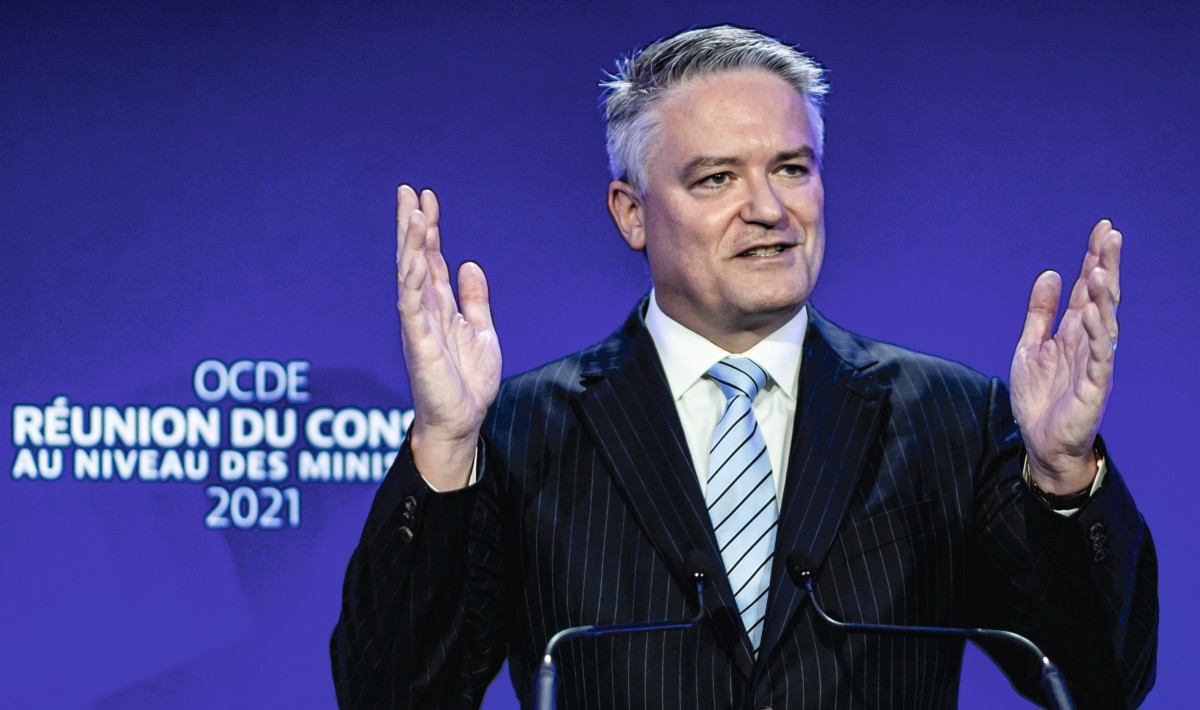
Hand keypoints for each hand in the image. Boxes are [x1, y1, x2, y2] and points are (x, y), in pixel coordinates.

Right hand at [396, 185, 500, 489]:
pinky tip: (413, 259)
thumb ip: (474, 299)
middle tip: (407, 191)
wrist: (462, 421)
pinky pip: (412, 308)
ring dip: (409, 245)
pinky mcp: (420, 344)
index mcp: (440, 305)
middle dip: (411, 225)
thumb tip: (469, 264)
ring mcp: (419, 325)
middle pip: (414, 258)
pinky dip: (411, 282)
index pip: (431, 258)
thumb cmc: (468, 382)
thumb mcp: (481, 332)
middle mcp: (425, 309)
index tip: (427, 196)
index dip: (429, 228)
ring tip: (410, 213)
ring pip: (409, 276)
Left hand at [1010, 220, 1120, 492]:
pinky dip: (1097, 334)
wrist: (1040, 442)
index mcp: (1075, 330)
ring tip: (1100, 268)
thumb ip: (1040, 312)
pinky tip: (1093, 313)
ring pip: (1105, 323)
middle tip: (1111, 234)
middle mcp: (1089, 341)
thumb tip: (1050, 273)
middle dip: (1107, 266)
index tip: (1103, 227)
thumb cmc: (1040, 396)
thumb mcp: (1031, 346)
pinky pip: (1099, 357)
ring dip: (1104, 296)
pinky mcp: (1094, 386)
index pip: (1089, 288)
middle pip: (1102, 297)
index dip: (1095, 258)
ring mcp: (1094, 362)